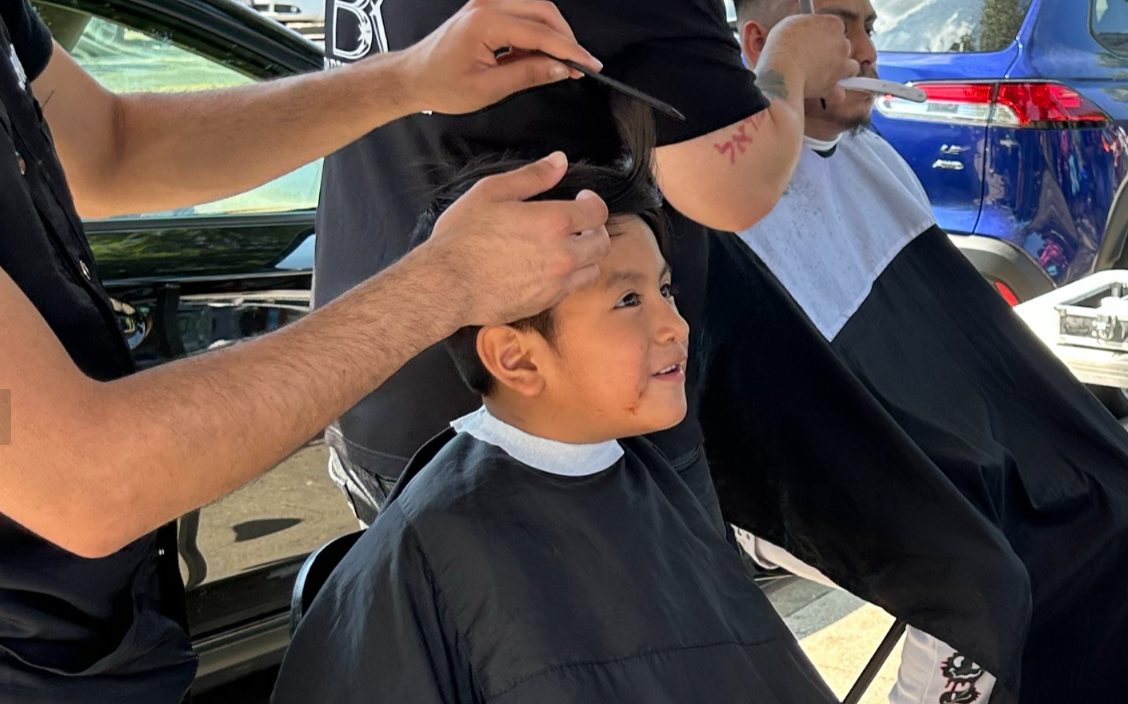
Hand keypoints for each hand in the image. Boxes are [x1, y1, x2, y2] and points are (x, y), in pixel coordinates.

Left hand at [399, 0, 602, 114]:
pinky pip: (522, 14)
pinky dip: (536, 33)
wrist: (413, 77)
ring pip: (536, 10)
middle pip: (544, 12)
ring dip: (552, 35)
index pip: (541, 33)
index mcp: (486, 23)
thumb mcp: (489, 88)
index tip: (590, 64)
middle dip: (566, 39)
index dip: (570, 50)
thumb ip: (528, 74)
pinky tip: (536, 57)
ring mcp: (486, 4)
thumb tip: (561, 68)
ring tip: (558, 64)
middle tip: (578, 65)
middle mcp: (487, 5)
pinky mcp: (486, 10)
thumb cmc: (441, 84)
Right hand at [421, 152, 610, 325]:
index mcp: (554, 223)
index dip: (593, 202)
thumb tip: (559, 161)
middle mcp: (563, 255)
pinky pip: (570, 289)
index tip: (581, 199)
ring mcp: (556, 283)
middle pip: (602, 244)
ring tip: (564, 248)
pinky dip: (567, 277)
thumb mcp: (492, 192)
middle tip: (576, 225)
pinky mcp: (545, 304)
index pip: (597, 212)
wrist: (446, 285)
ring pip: (592, 270)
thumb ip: (532, 176)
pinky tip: (546, 268)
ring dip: (585, 257)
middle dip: (594, 230)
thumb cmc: (463, 236)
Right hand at [760, 15, 858, 101]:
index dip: (823, 36)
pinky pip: (840, 94)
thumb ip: (805, 26)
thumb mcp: (790, 24)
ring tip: (825, 76)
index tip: (813, 42)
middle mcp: (842, 43)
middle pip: (844, 47)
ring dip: (842, 72)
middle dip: (832, 53)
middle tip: (815, 59)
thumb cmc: (781, 46)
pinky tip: (824, 93)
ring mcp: (841, 65)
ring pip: (852, 68)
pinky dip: (833, 95)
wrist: (781, 71)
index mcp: (833, 24)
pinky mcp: (833, 86)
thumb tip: (803, 34)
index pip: (835, 28)